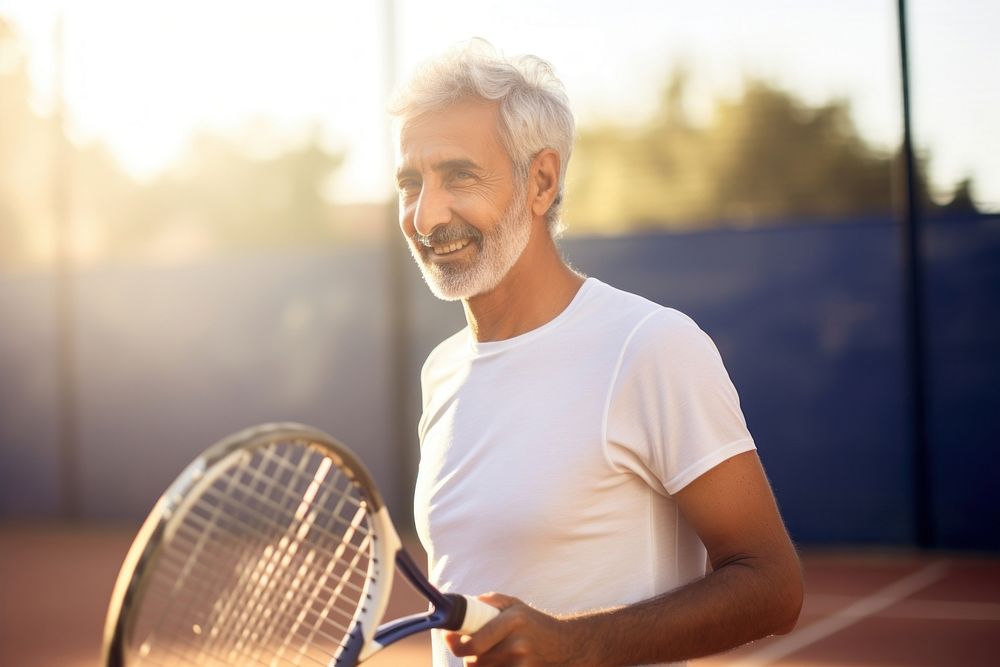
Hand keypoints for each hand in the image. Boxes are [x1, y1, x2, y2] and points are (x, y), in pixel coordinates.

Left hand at [445, 592, 589, 665]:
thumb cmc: (534, 624)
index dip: (455, 643)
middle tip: (472, 646)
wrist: (566, 646)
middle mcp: (517, 644)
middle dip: (468, 654)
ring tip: (492, 653)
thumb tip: (465, 605)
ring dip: (479, 664)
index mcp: (513, 621)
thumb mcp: (516, 605)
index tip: (449, 637)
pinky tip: (499, 662)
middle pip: (474, 661)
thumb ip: (491, 601)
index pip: (474, 644)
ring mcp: (522, 664)